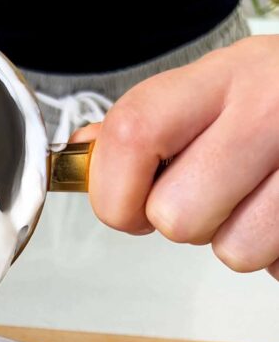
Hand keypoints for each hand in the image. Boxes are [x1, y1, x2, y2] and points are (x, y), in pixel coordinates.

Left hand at [72, 36, 278, 280]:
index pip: (131, 136)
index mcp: (222, 76)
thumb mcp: (214, 90)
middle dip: (184, 222)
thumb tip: (82, 155)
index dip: (114, 192)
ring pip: (233, 252)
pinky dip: (277, 252)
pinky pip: (276, 264)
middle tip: (213, 195)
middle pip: (176, 216)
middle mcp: (269, 108)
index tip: (128, 206)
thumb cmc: (276, 102)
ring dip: (240, 240)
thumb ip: (147, 125)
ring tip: (260, 200)